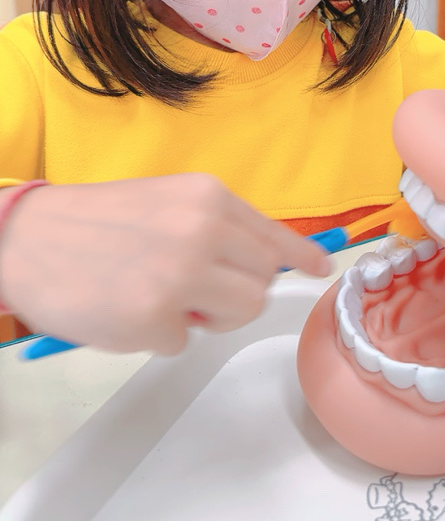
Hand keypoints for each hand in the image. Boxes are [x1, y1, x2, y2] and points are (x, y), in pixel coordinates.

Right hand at [0, 174, 329, 353]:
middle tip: (196, 289)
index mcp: (208, 197)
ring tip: (160, 296)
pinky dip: (156, 335)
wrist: (29, 236)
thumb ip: (215, 227)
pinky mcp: (154, 317)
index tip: (320, 270)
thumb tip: (262, 260)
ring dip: (205, 316)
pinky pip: (182, 342)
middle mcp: (203, 230)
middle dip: (236, 294)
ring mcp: (181, 274)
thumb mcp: (168, 202)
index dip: (301, 257)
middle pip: (262, 284)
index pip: (273, 235)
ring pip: (238, 314)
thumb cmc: (96, 221)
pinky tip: (125, 308)